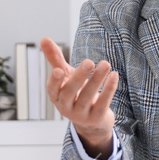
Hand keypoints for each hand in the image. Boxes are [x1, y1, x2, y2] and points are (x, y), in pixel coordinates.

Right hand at [41, 37, 118, 157]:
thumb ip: (55, 59)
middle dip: (79, 76)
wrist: (92, 121)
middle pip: (70, 92)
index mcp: (56, 96)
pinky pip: (103, 103)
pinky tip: (114, 75)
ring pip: (88, 96)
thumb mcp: (65, 76)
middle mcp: (65, 107)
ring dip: (97, 79)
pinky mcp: (96, 118)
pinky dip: (109, 89)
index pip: (52, 89)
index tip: (59, 70)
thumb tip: (43, 38)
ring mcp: (81, 115)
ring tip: (106, 63)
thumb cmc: (76, 92)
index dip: (54, 81)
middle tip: (89, 61)